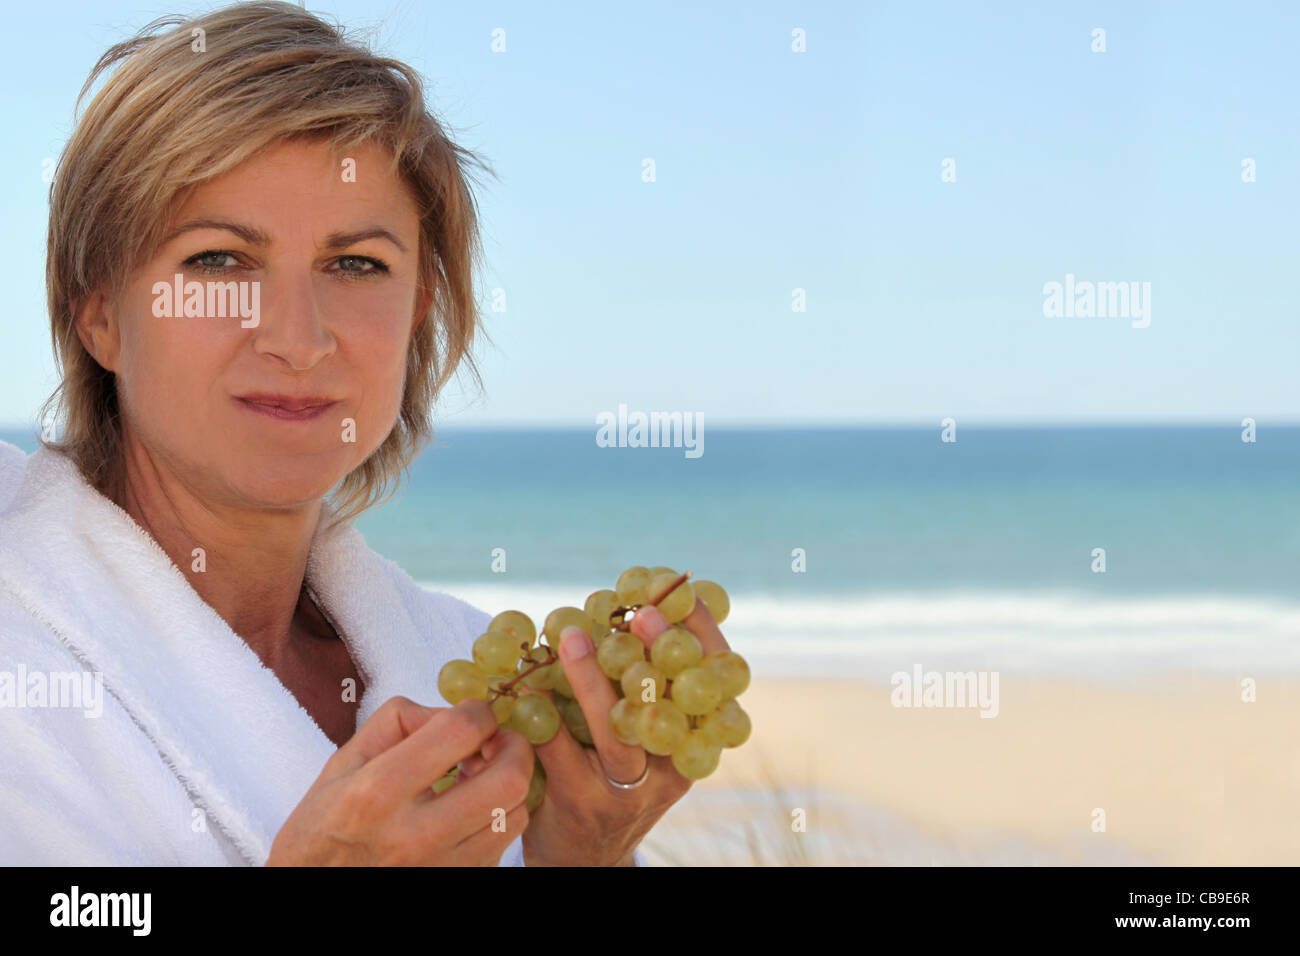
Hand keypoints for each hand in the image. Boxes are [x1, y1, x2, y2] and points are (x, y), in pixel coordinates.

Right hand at [266, 696, 532, 864]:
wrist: (311, 889)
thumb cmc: (321, 829)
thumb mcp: (343, 762)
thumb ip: (398, 721)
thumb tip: (449, 710)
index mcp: (379, 792)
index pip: (460, 732)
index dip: (479, 712)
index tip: (474, 713)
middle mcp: (415, 834)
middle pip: (508, 780)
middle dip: (514, 747)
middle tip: (496, 741)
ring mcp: (441, 867)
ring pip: (514, 814)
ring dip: (509, 784)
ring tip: (481, 776)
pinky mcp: (457, 882)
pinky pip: (502, 844)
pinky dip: (497, 817)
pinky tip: (471, 807)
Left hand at [516, 597, 729, 865]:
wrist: (581, 859)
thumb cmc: (609, 776)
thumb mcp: (641, 738)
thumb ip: (641, 686)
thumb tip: (629, 601)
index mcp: (693, 742)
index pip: (714, 681)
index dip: (701, 634)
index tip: (683, 590)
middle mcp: (670, 770)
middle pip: (671, 707)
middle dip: (656, 653)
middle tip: (637, 612)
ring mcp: (628, 792)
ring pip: (618, 732)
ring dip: (592, 680)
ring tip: (572, 639)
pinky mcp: (582, 806)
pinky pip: (559, 753)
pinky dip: (541, 714)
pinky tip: (524, 685)